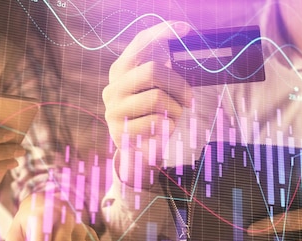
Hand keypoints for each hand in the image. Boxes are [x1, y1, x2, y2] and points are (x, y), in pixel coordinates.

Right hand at [102, 20, 192, 148]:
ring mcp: (113, 111)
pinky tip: (164, 129)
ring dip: (175, 110)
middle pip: (153, 70)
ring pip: (158, 99)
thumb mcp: (158, 88)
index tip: (186, 29)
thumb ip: (164, 66)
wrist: (139, 151)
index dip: (162, 32)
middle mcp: (113, 88)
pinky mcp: (121, 134)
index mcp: (120, 71)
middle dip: (178, 86)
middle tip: (188, 100)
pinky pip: (158, 123)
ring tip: (172, 117)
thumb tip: (183, 33)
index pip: (141, 42)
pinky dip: (169, 127)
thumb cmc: (152, 113)